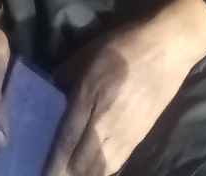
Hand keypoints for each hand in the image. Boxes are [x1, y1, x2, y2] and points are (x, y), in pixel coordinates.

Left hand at [46, 0, 205, 175]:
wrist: (168, 47)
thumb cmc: (125, 43)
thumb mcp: (88, 51)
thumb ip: (65, 74)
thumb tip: (49, 90)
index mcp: (89, 97)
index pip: (65, 141)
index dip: (51, 162)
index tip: (37, 169)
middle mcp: (105, 122)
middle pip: (81, 164)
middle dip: (64, 173)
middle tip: (51, 171)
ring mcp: (125, 133)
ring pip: (99, 169)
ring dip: (83, 174)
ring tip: (70, 172)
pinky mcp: (139, 137)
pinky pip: (116, 164)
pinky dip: (101, 171)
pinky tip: (93, 168)